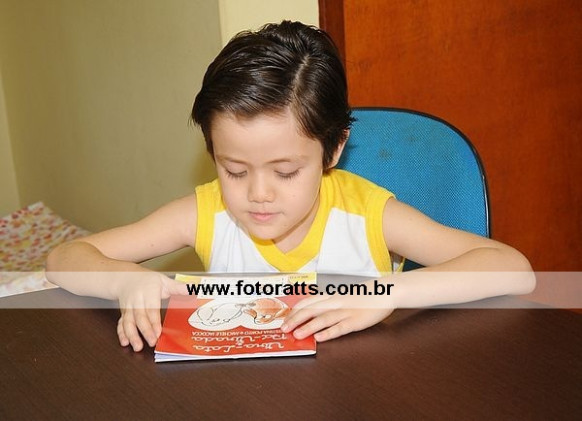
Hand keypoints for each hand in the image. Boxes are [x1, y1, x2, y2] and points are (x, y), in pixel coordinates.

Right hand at [116, 272, 186, 351]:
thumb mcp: (163, 280)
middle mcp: (137, 300)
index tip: (158, 332)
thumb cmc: (147, 280)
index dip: (154, 321)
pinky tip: (124, 342)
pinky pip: (121, 324)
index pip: (151, 308)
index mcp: (148, 292)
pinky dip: (121, 333)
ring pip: (128, 322)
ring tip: (137, 346)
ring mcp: (128, 308)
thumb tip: (193, 289)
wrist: (125, 277)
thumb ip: (178, 287)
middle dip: (145, 331)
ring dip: (132, 335)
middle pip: (140, 317)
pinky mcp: (123, 313)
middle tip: (152, 342)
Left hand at [281, 284, 395, 341]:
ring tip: (297, 334)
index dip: (294, 311)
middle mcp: (335, 303)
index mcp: (331, 297)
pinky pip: (340, 327)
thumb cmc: (362, 296)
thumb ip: (328, 303)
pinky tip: (319, 338)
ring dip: (308, 327)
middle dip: (296, 319)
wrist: (384, 292)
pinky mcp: (356, 321)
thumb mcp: (342, 296)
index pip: (308, 302)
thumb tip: (310, 312)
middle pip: (312, 310)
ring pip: (323, 319)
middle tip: (283, 329)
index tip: (283, 319)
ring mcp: (346, 312)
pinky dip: (329, 333)